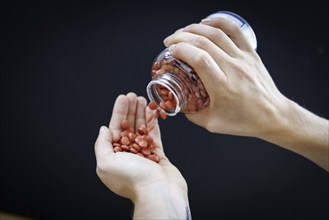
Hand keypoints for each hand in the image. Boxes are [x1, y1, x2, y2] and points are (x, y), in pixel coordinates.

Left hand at [94, 92, 189, 218]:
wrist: (158, 192)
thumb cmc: (131, 179)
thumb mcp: (106, 162)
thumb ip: (102, 145)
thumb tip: (103, 130)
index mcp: (113, 156)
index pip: (115, 129)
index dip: (118, 112)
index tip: (123, 98)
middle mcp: (128, 154)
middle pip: (128, 127)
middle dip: (130, 110)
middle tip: (133, 95)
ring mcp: (143, 154)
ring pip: (142, 129)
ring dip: (142, 114)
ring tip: (143, 99)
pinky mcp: (157, 155)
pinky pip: (154, 135)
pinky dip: (153, 123)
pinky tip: (152, 112)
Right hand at [163, 18, 287, 137]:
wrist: (273, 115)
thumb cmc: (245, 120)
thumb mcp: (213, 123)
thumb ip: (192, 114)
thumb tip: (178, 104)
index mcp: (223, 87)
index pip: (199, 59)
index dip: (181, 50)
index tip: (170, 51)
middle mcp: (233, 69)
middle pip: (204, 43)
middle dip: (182, 37)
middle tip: (170, 41)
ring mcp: (243, 59)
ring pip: (217, 33)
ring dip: (195, 28)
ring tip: (182, 32)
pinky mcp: (250, 53)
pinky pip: (235, 30)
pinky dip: (219, 22)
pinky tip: (206, 22)